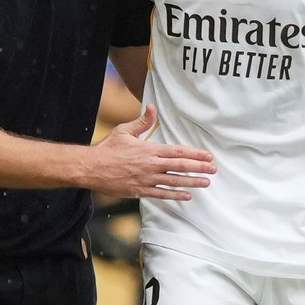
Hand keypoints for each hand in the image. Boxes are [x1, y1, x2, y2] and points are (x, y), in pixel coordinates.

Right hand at [88, 105, 215, 201]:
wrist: (91, 168)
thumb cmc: (108, 149)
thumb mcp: (125, 131)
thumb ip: (142, 121)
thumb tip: (152, 107)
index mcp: (149, 149)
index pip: (177, 151)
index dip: (194, 154)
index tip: (207, 155)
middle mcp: (151, 165)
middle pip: (180, 166)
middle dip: (199, 168)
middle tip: (213, 169)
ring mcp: (146, 179)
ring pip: (174, 181)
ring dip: (191, 182)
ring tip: (206, 182)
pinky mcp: (140, 190)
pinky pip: (161, 194)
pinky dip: (175, 196)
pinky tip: (187, 196)